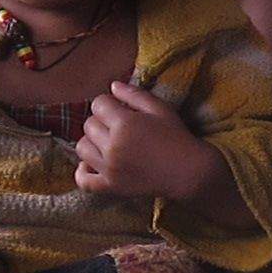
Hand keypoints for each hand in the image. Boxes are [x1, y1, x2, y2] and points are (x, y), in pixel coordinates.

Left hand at [72, 81, 210, 203]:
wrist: (189, 172)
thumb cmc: (177, 137)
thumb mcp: (160, 109)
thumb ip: (134, 94)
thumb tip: (112, 85)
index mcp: (124, 123)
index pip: (98, 104)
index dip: (108, 103)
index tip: (119, 108)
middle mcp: (112, 145)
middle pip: (88, 125)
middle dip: (101, 121)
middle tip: (117, 126)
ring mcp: (109, 168)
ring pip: (82, 148)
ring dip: (91, 142)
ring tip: (107, 143)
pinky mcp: (111, 186)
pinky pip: (84, 181)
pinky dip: (82, 172)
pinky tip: (91, 164)